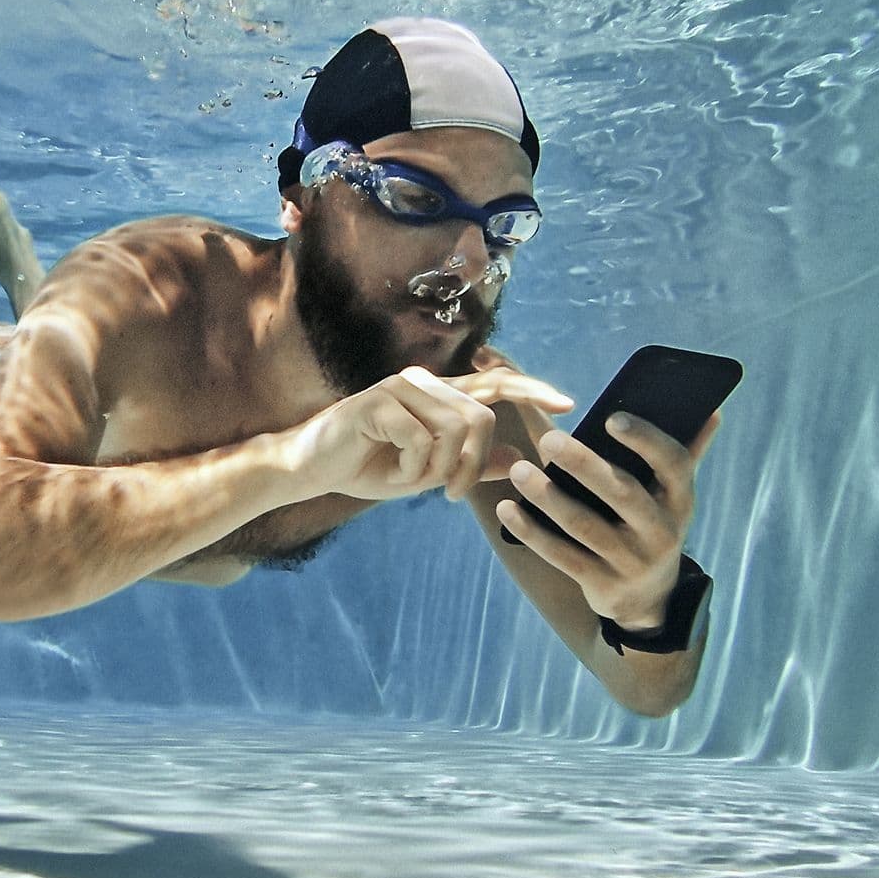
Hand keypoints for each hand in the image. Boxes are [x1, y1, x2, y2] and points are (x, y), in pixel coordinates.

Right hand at [291, 365, 575, 503]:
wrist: (310, 469)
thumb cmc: (367, 467)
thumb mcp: (427, 473)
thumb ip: (470, 463)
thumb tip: (517, 459)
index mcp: (438, 396)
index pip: (496, 383)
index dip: (533, 390)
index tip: (568, 405)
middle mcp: (423, 383)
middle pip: (480, 416)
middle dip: (473, 464)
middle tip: (453, 495)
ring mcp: (400, 388)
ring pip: (453, 429)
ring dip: (439, 469)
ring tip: (414, 480)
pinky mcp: (377, 402)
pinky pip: (420, 440)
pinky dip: (411, 468)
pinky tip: (391, 471)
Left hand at [495, 411, 721, 630]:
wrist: (647, 600)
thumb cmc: (652, 525)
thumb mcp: (673, 495)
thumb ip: (686, 451)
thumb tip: (711, 408)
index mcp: (681, 500)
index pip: (674, 465)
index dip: (646, 440)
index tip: (612, 418)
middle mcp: (662, 532)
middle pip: (623, 494)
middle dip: (585, 466)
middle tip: (549, 439)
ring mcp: (632, 562)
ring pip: (585, 526)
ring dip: (548, 497)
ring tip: (518, 470)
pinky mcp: (602, 584)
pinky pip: (563, 556)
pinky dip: (533, 532)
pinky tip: (508, 509)